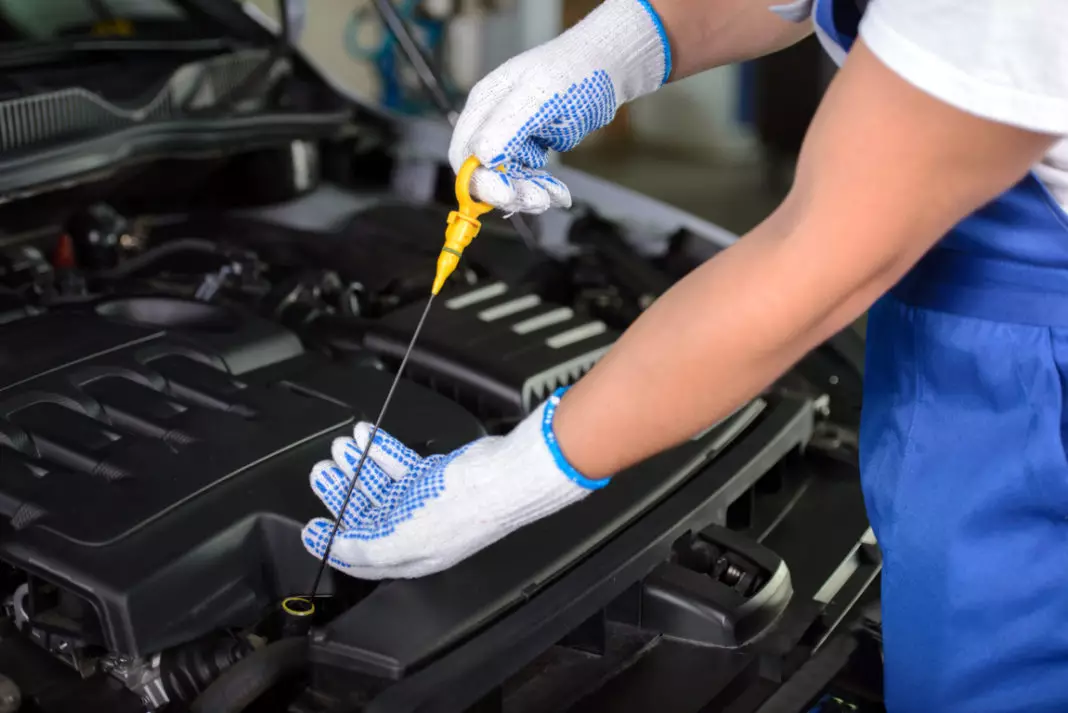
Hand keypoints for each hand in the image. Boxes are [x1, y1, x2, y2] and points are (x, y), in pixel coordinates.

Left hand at [302, 389, 608, 578]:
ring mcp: (427, 502)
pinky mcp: (438, 476)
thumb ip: (362, 548)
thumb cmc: (462, 511)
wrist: (500, 478)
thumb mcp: (401, 539)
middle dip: (341, 492)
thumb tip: (333, 548)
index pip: (360, 557)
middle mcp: (416, 532)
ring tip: (340, 448)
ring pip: (382, 484)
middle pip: (368, 513)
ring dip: (358, 465)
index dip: (332, 544)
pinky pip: (402, 463)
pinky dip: (382, 451)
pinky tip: (367, 436)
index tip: (310, 528)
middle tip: (321, 474)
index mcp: (408, 556)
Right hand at [449, 0, 669, 214]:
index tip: (506, 194)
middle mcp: (492, 123)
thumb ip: (508, 125)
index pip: (463, 154)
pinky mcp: (530, 147)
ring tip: (554, 195)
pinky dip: (542, 189)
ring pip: (506, 180)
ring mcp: (511, 137)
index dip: (479, 180)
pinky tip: (560, 193)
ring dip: (529, 193)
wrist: (609, 69)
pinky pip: (527, 178)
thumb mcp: (541, 96)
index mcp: (484, 105)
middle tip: (538, 199)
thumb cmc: (576, 73)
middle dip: (508, 191)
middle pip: (483, 173)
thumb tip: (480, 155)